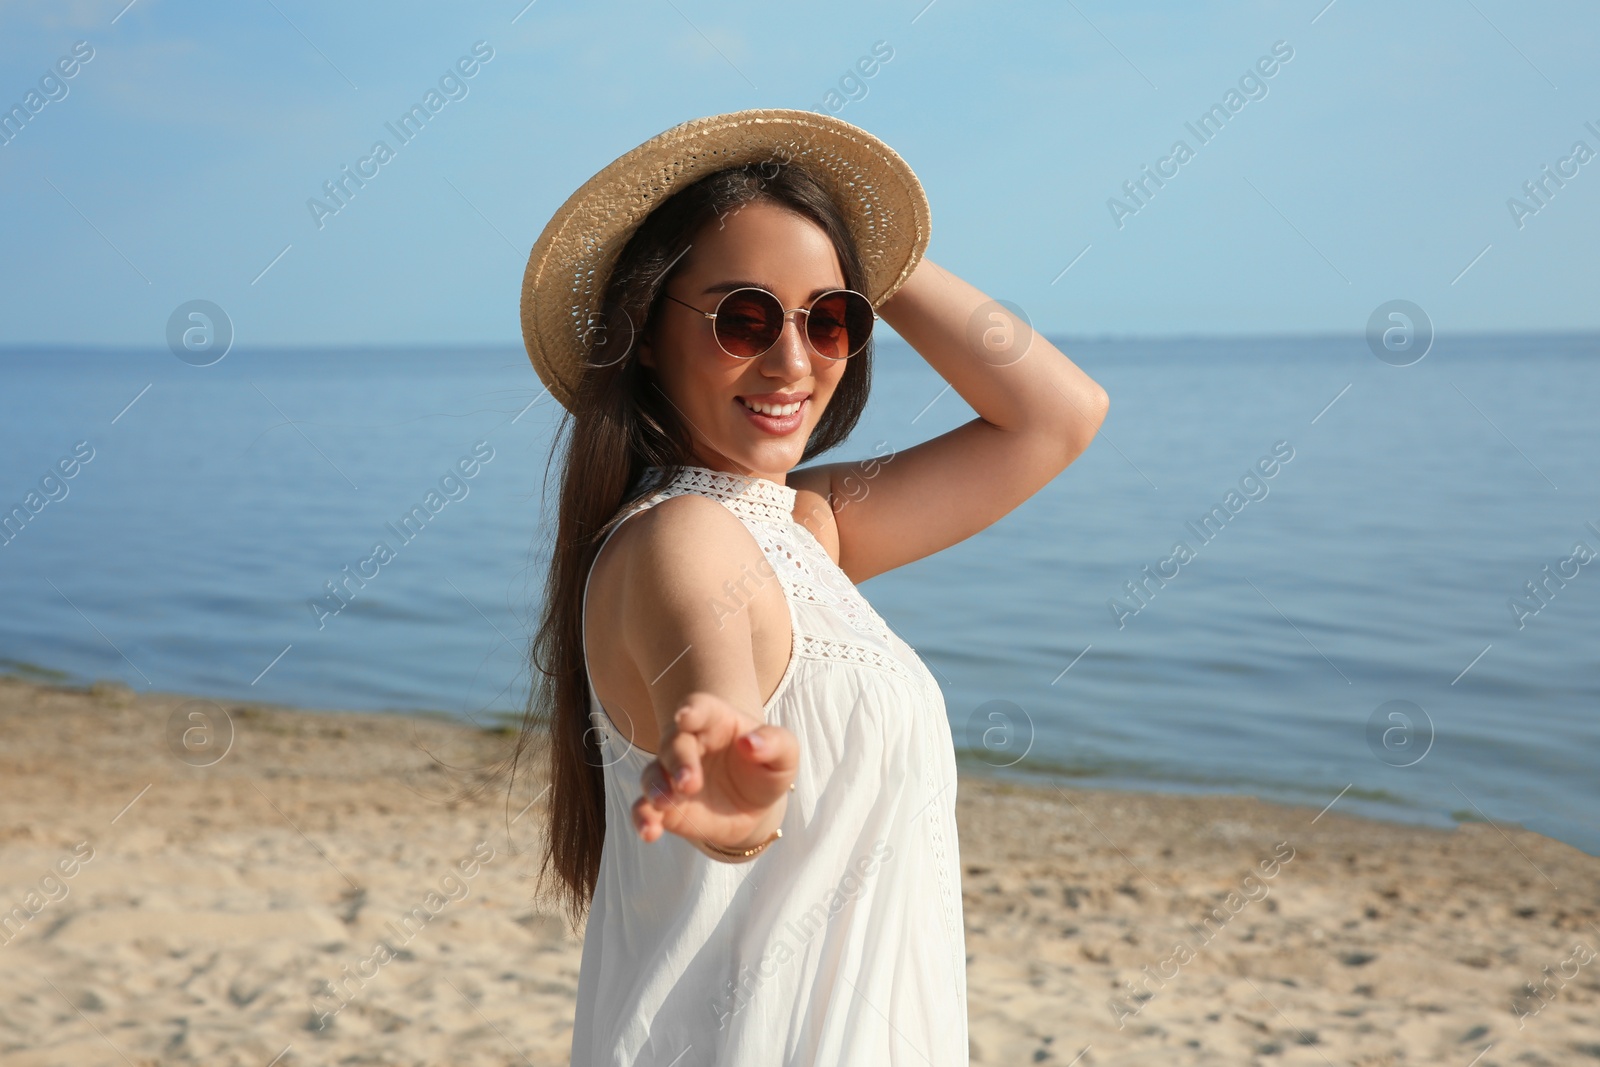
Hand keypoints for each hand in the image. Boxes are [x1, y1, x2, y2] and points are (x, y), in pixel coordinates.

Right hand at [632, 691, 797, 853]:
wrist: (752, 807)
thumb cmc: (765, 769)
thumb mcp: (784, 755)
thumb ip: (774, 743)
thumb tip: (750, 743)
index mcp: (715, 721)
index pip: (700, 708)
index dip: (692, 710)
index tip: (686, 717)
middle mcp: (688, 744)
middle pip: (674, 743)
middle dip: (678, 761)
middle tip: (689, 782)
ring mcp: (672, 775)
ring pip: (653, 774)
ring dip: (655, 787)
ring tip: (664, 802)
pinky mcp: (664, 806)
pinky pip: (644, 808)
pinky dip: (642, 818)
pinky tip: (649, 832)